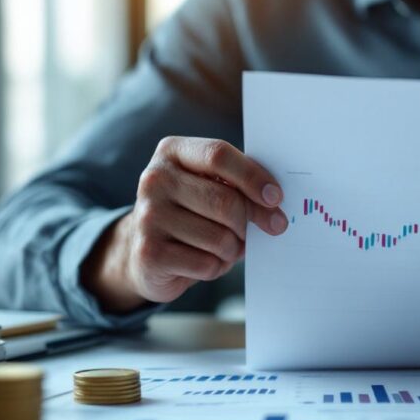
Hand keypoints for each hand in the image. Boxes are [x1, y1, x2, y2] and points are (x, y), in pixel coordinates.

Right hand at [83, 137, 287, 311]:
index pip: (218, 155)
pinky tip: (205, 260)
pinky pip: (207, 264)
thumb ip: (238, 183)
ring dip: (234, 249)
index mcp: (172, 152)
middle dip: (249, 221)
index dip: (253, 177)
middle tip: (257, 230)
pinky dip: (217, 267)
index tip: (276, 198)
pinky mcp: (150, 253)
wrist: (144, 251)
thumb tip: (274, 201)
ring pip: (220, 238)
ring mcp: (148, 216)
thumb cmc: (190, 212)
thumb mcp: (210, 186)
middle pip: (225, 201)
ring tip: (226, 247)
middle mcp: (154, 179)